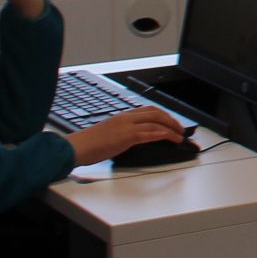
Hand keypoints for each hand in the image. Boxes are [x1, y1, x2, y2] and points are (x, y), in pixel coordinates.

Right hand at [64, 107, 187, 165]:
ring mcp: (127, 126)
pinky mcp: (128, 136)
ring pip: (157, 121)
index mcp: (121, 116)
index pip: (147, 110)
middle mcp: (126, 117)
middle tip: (180, 128)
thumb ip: (122, 134)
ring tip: (180, 135)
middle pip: (156, 113)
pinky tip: (172, 139)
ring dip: (172, 128)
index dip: (162, 114)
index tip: (170, 121)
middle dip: (171, 119)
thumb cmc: (87, 145)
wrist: (76, 147)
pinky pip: (151, 133)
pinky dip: (165, 135)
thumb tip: (133, 141)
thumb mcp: (108, 134)